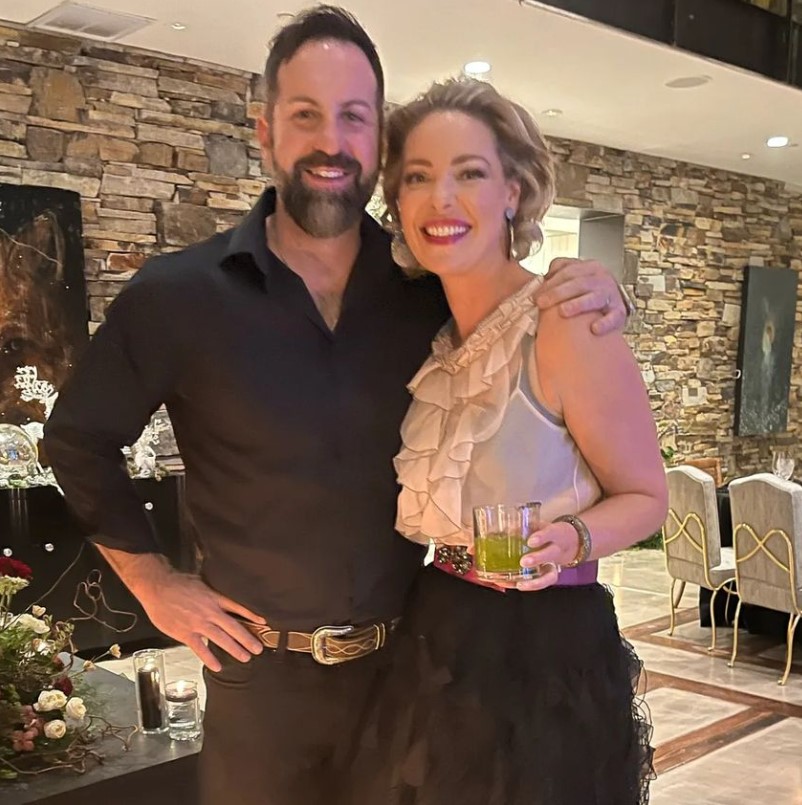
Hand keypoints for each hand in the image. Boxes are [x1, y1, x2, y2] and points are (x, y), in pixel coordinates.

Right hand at [138, 571, 265, 670]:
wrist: (158, 587)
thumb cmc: (178, 583)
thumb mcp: (202, 582)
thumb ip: (212, 592)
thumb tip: (221, 594)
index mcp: (215, 598)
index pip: (238, 608)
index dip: (251, 616)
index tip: (263, 623)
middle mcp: (210, 612)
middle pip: (234, 627)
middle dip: (248, 639)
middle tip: (258, 649)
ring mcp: (199, 624)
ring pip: (221, 639)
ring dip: (235, 649)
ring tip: (245, 658)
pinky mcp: (186, 633)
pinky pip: (200, 649)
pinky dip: (209, 658)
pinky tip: (217, 666)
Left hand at [514, 521, 580, 591]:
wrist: (567, 542)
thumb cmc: (547, 532)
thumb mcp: (540, 524)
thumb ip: (525, 526)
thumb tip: (507, 528)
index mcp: (555, 533)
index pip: (550, 533)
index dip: (541, 538)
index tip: (530, 541)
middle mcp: (557, 550)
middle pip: (550, 554)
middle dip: (537, 559)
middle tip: (523, 562)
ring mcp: (554, 565)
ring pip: (549, 576)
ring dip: (534, 582)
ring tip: (519, 585)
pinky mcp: (550, 575)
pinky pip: (541, 583)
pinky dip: (527, 586)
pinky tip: (513, 585)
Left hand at [536, 258, 626, 334]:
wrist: (612, 307)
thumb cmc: (588, 292)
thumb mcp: (575, 277)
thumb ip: (560, 272)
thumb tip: (542, 278)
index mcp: (590, 267)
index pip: (569, 270)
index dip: (551, 282)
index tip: (536, 294)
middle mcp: (602, 279)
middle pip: (579, 283)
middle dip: (558, 293)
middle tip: (542, 303)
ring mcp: (612, 295)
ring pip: (595, 298)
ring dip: (578, 304)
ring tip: (563, 311)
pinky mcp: (619, 313)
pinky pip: (614, 317)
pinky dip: (605, 323)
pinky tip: (594, 329)